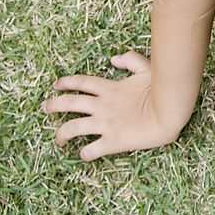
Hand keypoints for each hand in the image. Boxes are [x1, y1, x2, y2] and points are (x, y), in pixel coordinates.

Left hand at [42, 51, 179, 160]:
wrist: (169, 110)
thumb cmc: (162, 89)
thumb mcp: (147, 68)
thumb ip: (131, 61)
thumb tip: (114, 59)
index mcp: (110, 88)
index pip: (81, 82)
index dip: (66, 82)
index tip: (56, 85)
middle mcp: (102, 106)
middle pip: (69, 103)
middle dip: (53, 105)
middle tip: (45, 108)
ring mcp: (105, 124)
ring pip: (72, 128)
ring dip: (61, 134)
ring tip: (58, 139)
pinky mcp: (112, 141)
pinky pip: (92, 150)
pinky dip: (85, 154)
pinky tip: (84, 155)